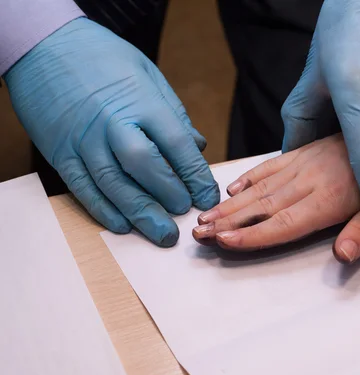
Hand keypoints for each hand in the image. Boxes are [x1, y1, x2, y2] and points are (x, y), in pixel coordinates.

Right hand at [4, 18, 218, 246]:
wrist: (44, 46)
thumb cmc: (103, 58)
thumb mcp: (148, 75)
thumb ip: (173, 113)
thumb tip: (197, 147)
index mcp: (141, 102)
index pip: (175, 144)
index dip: (195, 175)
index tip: (208, 196)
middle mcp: (112, 123)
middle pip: (144, 167)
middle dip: (169, 195)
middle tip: (185, 214)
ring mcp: (83, 140)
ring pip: (113, 184)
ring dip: (140, 213)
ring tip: (162, 234)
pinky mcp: (60, 152)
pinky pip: (82, 187)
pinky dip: (102, 209)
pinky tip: (122, 225)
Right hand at [193, 134, 359, 262]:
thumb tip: (342, 256)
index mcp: (329, 199)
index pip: (284, 222)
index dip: (253, 235)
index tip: (224, 242)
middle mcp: (310, 181)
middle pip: (262, 206)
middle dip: (228, 222)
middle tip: (199, 234)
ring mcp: (303, 163)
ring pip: (260, 186)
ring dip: (230, 204)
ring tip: (204, 217)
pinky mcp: (302, 151)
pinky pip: (270, 164)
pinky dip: (248, 177)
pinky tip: (231, 189)